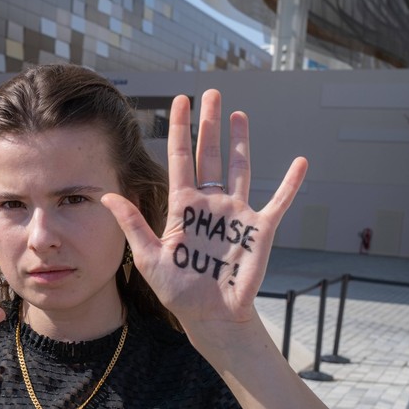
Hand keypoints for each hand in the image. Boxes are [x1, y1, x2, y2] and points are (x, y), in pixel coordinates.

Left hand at [104, 90, 306, 326]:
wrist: (210, 315)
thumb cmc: (178, 289)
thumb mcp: (148, 256)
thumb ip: (132, 223)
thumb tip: (106, 194)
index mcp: (183, 207)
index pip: (179, 159)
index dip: (178, 130)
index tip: (179, 101)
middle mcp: (209, 204)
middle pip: (209, 155)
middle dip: (209, 125)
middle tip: (210, 93)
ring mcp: (235, 214)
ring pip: (238, 169)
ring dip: (240, 142)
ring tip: (239, 114)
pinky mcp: (259, 230)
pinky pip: (278, 202)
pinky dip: (290, 184)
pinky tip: (301, 163)